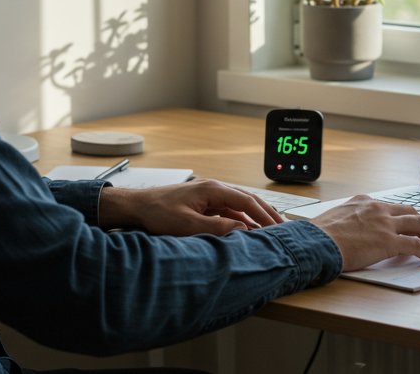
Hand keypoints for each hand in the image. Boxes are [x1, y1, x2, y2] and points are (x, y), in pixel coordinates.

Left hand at [99, 178, 283, 235]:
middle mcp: (214, 189)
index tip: (278, 229)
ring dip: (255, 218)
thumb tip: (243, 231)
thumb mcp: (188, 225)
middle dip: (266, 214)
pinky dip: (241, 219)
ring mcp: (209, 195)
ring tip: (270, 230)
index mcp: (213, 189)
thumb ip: (217, 228)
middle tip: (284, 228)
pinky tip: (247, 231)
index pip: (247, 202)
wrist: (136, 207)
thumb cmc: (157, 213)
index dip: (264, 216)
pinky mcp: (203, 203)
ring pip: (239, 205)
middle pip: (248, 200)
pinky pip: (228, 210)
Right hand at [310, 195, 419, 270]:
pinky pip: (416, 245)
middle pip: (408, 210)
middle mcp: (377, 208)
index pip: (388, 205)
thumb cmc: (319, 235)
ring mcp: (385, 224)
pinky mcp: (389, 241)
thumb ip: (346, 220)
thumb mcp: (334, 218)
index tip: (403, 223)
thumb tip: (344, 229)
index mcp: (363, 201)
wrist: (316, 242)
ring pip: (418, 224)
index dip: (399, 216)